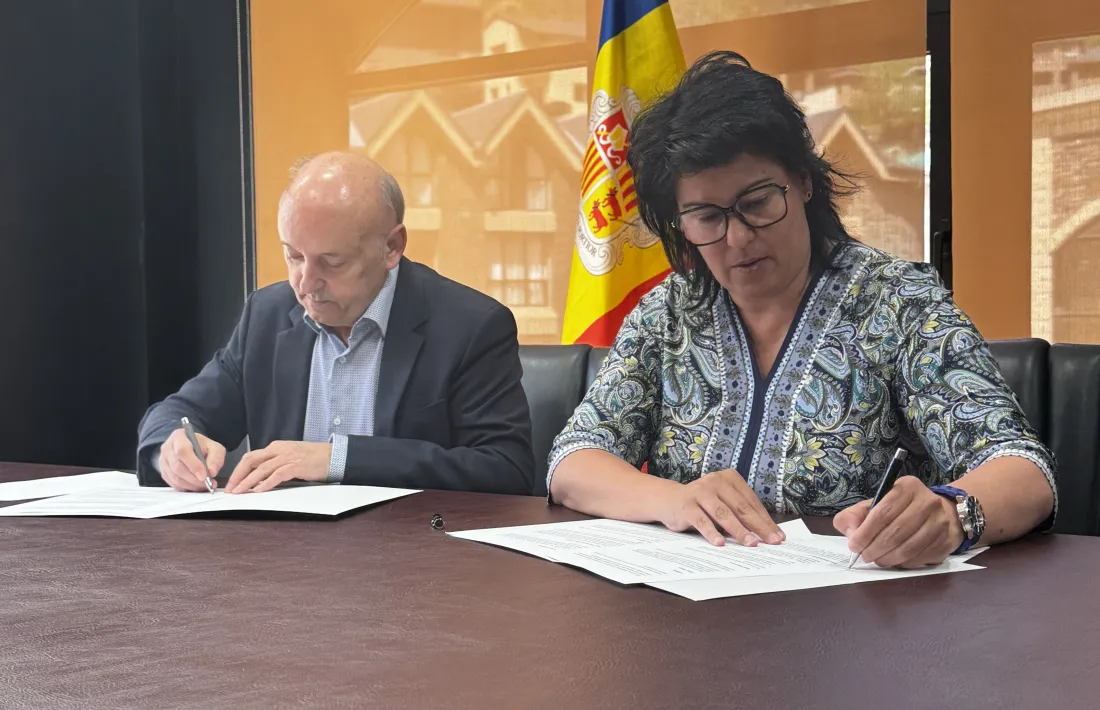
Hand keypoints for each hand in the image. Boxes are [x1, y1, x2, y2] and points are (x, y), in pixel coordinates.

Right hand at [158, 428, 225, 491]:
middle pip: (177, 466)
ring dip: (191, 485)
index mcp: (179, 437)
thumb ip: (216, 457)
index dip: (193, 465)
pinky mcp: (164, 472)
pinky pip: (173, 483)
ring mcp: (163, 461)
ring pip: (175, 477)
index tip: (204, 476)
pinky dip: (186, 487)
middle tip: (208, 484)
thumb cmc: (202, 446)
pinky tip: (196, 486)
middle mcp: (167, 448)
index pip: (183, 451)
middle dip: (194, 478)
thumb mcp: (214, 447)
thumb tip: (212, 472)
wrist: (191, 447)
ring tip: (204, 486)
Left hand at [225, 441, 331, 493]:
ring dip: (248, 481)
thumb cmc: (312, 458)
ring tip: (239, 492)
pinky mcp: (296, 466)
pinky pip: (277, 475)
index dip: (238, 470)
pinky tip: (259, 491)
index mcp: (276, 447)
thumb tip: (258, 477)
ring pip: (261, 469)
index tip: (231, 483)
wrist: (332, 456)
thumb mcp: (289, 456)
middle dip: (238, 475)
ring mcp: (287, 457)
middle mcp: (278, 450)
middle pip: (251, 460)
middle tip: (230, 489)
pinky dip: (266, 483)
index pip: (251, 457)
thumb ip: (275, 463)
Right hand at [658, 469, 784, 546]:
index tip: (777, 536)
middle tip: (771, 541)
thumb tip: (765, 533)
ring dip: (738, 530)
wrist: (669, 500)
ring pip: (723, 513)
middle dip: (758, 526)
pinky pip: (702, 521)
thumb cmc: (702, 504)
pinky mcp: (686, 505)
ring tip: (751, 543)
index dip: (765, 520)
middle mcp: (715, 481)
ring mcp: (700, 492)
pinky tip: (720, 543)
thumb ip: (739, 513)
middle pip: (741, 507)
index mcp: (729, 478)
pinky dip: (712, 533)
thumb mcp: (723, 503)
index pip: (751, 502)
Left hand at [833, 476, 964, 568]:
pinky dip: (904, 564)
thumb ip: (856, 515)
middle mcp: (928, 502)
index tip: (854, 545)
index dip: (866, 532)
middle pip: (896, 532)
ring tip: (878, 560)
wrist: (944, 512)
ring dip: (888, 559)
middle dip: (875, 548)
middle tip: (864, 556)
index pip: (883, 513)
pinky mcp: (947, 542)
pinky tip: (895, 561)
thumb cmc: (902, 509)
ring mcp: (941, 523)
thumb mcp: (877, 504)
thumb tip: (851, 534)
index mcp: (907, 487)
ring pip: (909, 548)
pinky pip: (921, 558)